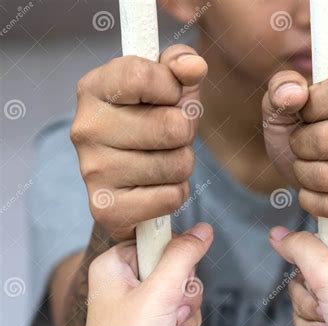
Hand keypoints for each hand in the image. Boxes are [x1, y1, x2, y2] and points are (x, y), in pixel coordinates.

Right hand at [71, 45, 207, 238]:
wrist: (126, 189)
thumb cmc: (149, 129)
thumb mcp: (165, 89)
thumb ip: (180, 66)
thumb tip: (194, 67)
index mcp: (94, 88)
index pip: (143, 75)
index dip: (173, 89)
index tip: (169, 98)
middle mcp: (86, 128)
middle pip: (173, 126)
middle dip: (185, 134)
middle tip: (170, 139)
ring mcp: (94, 171)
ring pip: (178, 164)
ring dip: (181, 166)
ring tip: (161, 163)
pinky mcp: (107, 210)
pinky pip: (171, 197)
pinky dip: (175, 194)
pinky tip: (156, 189)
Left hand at [81, 223, 212, 325]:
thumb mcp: (159, 294)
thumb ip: (183, 256)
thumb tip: (202, 231)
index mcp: (115, 266)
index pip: (158, 240)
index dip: (174, 260)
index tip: (174, 279)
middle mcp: (127, 285)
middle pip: (178, 271)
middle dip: (183, 298)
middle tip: (169, 313)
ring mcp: (142, 309)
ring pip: (185, 298)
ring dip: (184, 321)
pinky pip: (185, 321)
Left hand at [263, 67, 327, 234]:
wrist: (317, 179)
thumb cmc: (303, 136)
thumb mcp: (285, 107)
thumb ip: (281, 88)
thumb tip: (292, 94)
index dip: (311, 109)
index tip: (305, 117)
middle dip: (300, 148)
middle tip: (301, 149)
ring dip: (304, 177)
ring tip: (308, 171)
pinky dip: (313, 203)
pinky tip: (314, 195)